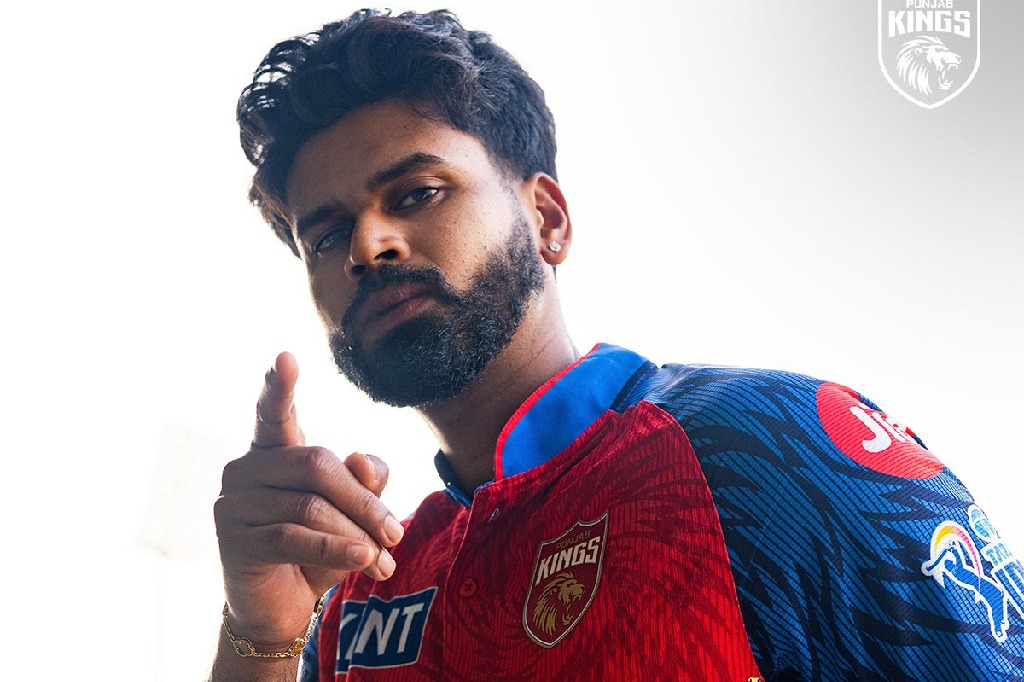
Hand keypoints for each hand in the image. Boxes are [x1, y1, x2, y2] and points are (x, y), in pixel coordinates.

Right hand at [214, 352, 403, 647]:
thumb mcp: (349, 512)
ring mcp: (234, 504)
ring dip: (358, 536)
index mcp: (273, 451)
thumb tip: (363, 462)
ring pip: (312, 506)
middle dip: (366, 502)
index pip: (274, 413)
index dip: (279, 386)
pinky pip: (298, 537)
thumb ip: (363, 480)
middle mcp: (246, 469)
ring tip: (383, 561)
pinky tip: (364, 560)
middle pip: (319, 464)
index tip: (286, 356)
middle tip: (397, 534)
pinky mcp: (236, 541)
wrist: (281, 607)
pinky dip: (338, 550)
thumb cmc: (317, 547)